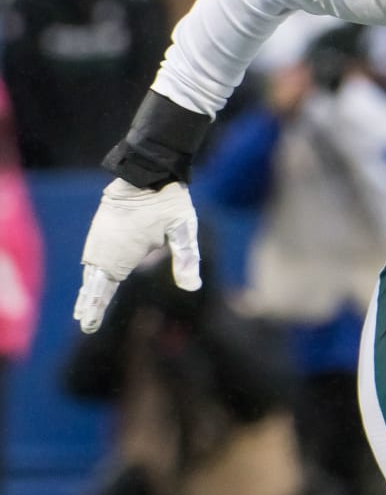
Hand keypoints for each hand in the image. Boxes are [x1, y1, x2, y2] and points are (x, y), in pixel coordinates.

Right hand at [74, 180, 200, 333]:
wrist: (149, 169)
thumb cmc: (169, 201)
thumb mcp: (183, 230)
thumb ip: (187, 259)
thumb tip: (193, 288)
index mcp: (121, 253)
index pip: (104, 288)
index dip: (95, 307)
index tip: (86, 325)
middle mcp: (105, 246)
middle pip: (94, 281)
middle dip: (89, 301)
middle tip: (83, 321)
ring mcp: (101, 234)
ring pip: (93, 266)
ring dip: (90, 285)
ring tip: (85, 306)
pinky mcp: (103, 225)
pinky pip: (95, 252)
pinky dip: (93, 267)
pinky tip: (94, 274)